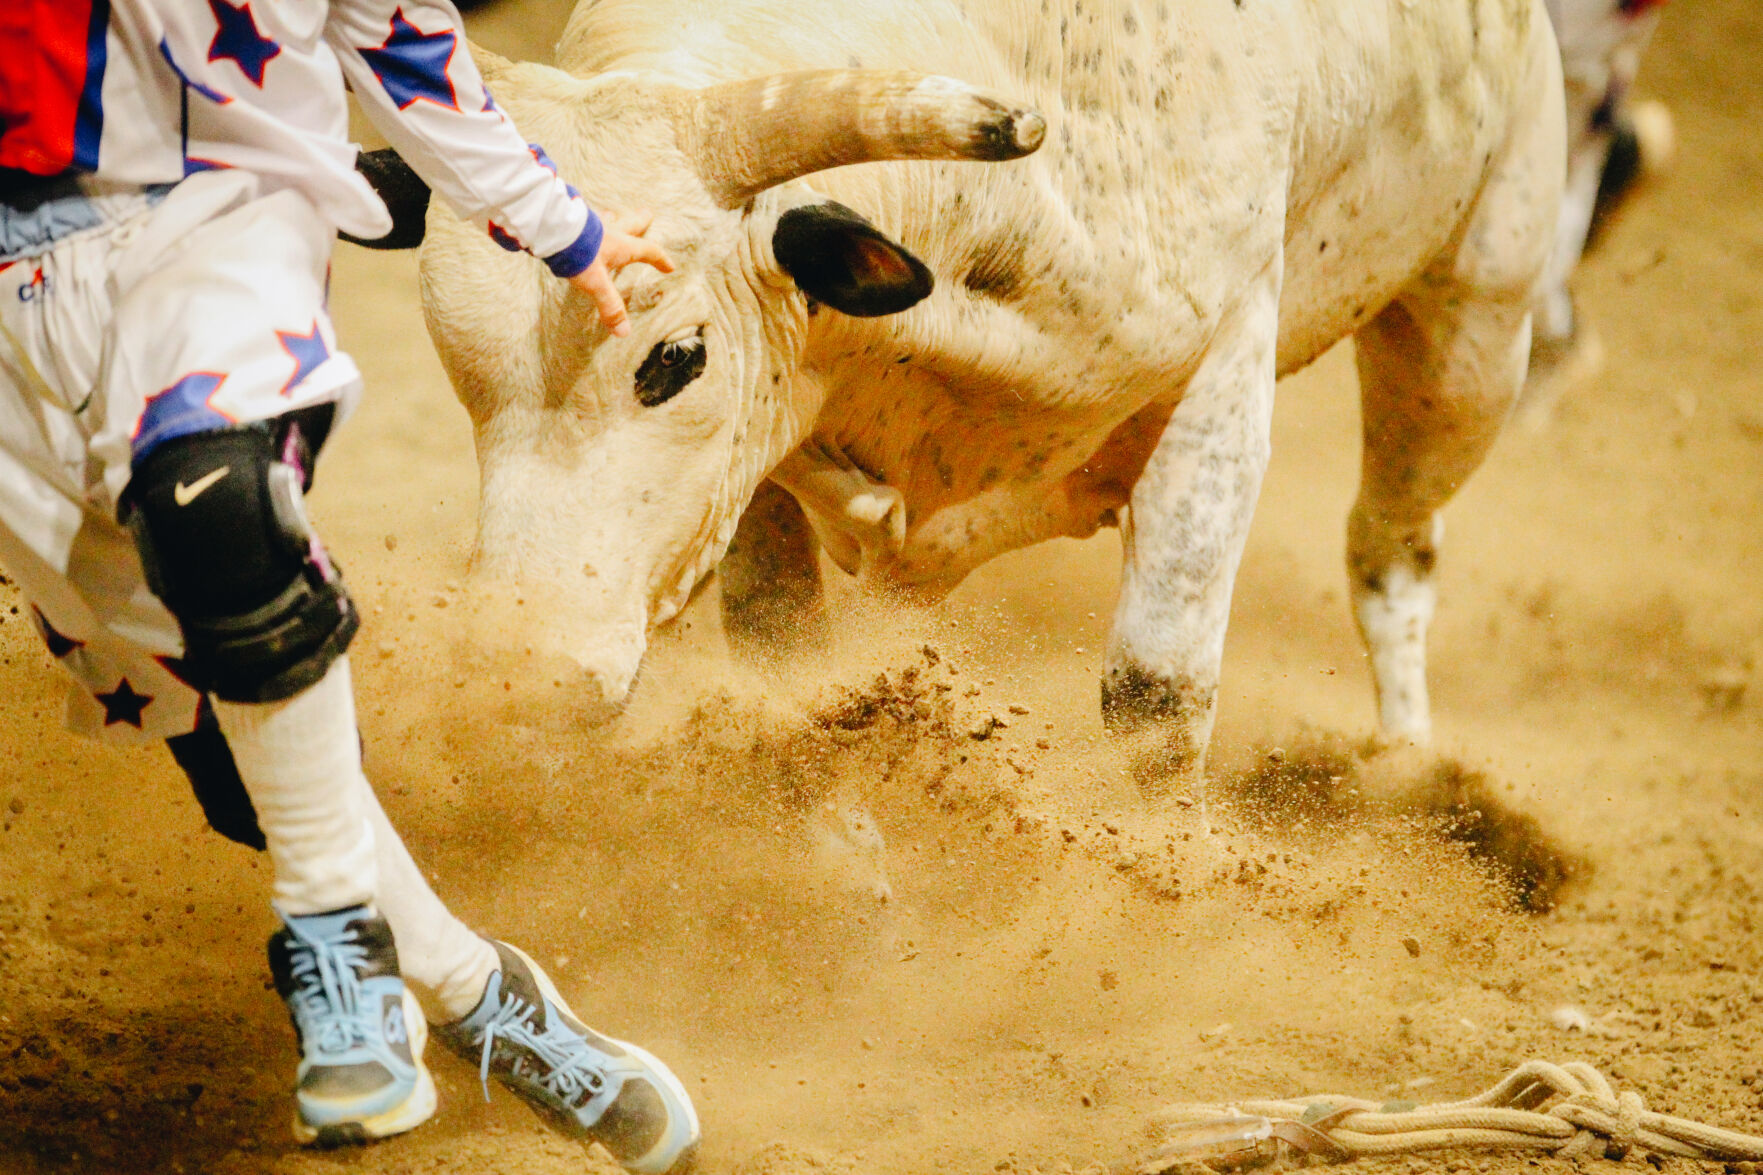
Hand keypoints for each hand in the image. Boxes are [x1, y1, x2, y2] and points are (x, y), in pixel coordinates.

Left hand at [568, 209, 673, 336]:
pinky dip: (589, 220)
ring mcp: (591, 222)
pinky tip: (582, 220)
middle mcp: (609, 231)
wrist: (553, 230)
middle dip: (640, 221)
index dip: (660, 259)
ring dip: (614, 217)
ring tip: (615, 214)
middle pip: (630, 223)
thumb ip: (610, 306)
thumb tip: (624, 332)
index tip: (669, 266)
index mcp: (621, 246)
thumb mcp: (597, 284)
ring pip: (608, 217)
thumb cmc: (579, 255)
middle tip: (648, 214)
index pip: (648, 251)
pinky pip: (585, 217)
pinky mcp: (573, 218)